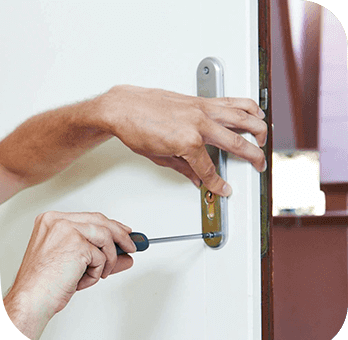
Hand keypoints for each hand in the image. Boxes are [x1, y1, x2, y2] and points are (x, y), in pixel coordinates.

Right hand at [4, 211, 134, 339]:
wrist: (31, 299)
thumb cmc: (43, 286)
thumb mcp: (73, 265)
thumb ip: (98, 255)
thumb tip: (124, 255)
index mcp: (50, 222)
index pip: (88, 218)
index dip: (109, 226)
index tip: (122, 233)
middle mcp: (57, 221)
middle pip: (100, 221)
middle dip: (120, 236)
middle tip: (131, 247)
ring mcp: (66, 230)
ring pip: (105, 237)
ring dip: (108, 260)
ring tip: (97, 275)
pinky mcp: (76, 244)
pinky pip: (101, 257)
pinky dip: (96, 273)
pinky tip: (81, 280)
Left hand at [102, 85, 267, 195]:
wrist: (124, 108)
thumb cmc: (136, 129)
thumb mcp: (159, 158)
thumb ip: (183, 168)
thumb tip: (197, 178)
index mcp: (188, 142)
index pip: (209, 168)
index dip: (217, 183)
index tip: (223, 190)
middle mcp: (199, 123)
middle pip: (236, 142)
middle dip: (252, 157)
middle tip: (259, 165)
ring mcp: (202, 109)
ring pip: (242, 115)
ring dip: (258, 127)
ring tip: (264, 139)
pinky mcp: (200, 100)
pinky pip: (232, 101)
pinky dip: (247, 106)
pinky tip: (254, 113)